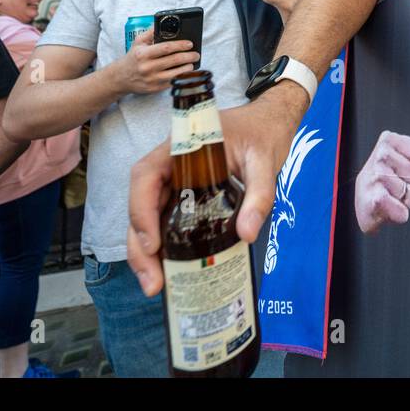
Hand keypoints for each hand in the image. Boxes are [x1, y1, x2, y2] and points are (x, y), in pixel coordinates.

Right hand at [111, 28, 198, 95]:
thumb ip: (151, 32)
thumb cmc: (133, 58)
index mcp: (143, 54)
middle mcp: (147, 67)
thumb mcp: (138, 42)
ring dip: (187, 67)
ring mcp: (151, 79)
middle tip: (196, 54)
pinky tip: (185, 72)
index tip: (190, 44)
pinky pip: (172, 82)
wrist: (121, 78)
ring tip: (192, 63)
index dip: (180, 45)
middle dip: (188, 56)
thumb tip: (164, 23)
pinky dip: (181, 76)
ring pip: (176, 73)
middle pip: (174, 60)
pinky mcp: (155, 88)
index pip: (165, 48)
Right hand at [127, 85, 309, 296]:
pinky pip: (168, 221)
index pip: (145, 177)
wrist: (269, 124)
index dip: (140, 211)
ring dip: (147, 253)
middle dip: (139, 247)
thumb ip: (259, 193)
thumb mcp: (265, 160)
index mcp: (180, 147)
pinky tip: (171, 272)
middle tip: (153, 284)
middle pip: (140, 205)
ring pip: (149, 218)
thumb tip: (247, 234)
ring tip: (157, 286)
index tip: (152, 245)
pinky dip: (165, 247)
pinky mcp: (187, 196)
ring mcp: (175, 182)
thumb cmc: (262, 134)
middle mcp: (170, 166)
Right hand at [354, 131, 409, 233]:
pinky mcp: (375, 201)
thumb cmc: (388, 182)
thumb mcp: (407, 167)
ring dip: (405, 200)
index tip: (401, 169)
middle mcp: (379, 156)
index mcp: (387, 140)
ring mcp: (374, 177)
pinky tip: (387, 209)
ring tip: (389, 196)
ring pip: (409, 192)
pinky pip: (402, 211)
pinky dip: (400, 214)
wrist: (365, 207)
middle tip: (394, 186)